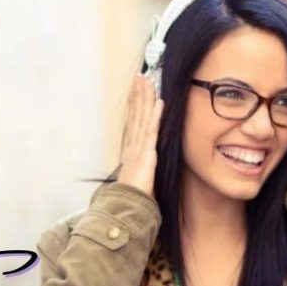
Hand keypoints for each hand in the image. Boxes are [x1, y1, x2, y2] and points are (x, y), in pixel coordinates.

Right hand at [117, 73, 163, 198]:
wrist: (127, 209)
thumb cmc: (132, 199)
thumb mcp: (139, 182)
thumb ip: (141, 172)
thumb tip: (144, 171)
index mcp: (132, 151)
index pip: (134, 122)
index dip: (134, 105)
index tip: (135, 89)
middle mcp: (133, 146)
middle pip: (135, 115)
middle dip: (137, 95)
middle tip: (139, 76)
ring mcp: (138, 149)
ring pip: (142, 117)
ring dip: (144, 98)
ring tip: (145, 80)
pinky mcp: (145, 154)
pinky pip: (151, 131)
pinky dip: (155, 115)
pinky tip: (159, 101)